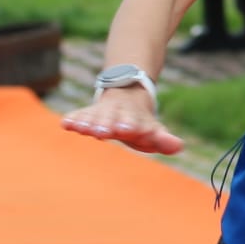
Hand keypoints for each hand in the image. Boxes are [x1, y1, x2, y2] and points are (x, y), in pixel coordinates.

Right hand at [61, 86, 184, 154]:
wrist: (127, 97)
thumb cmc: (140, 124)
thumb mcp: (154, 132)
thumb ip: (164, 140)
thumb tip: (179, 146)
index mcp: (136, 120)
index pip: (135, 123)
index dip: (133, 126)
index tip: (130, 129)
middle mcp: (118, 114)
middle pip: (112, 118)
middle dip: (107, 124)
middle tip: (103, 132)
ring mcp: (102, 113)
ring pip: (95, 116)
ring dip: (89, 122)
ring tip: (83, 129)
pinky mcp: (88, 114)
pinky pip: (79, 115)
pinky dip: (74, 119)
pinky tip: (66, 123)